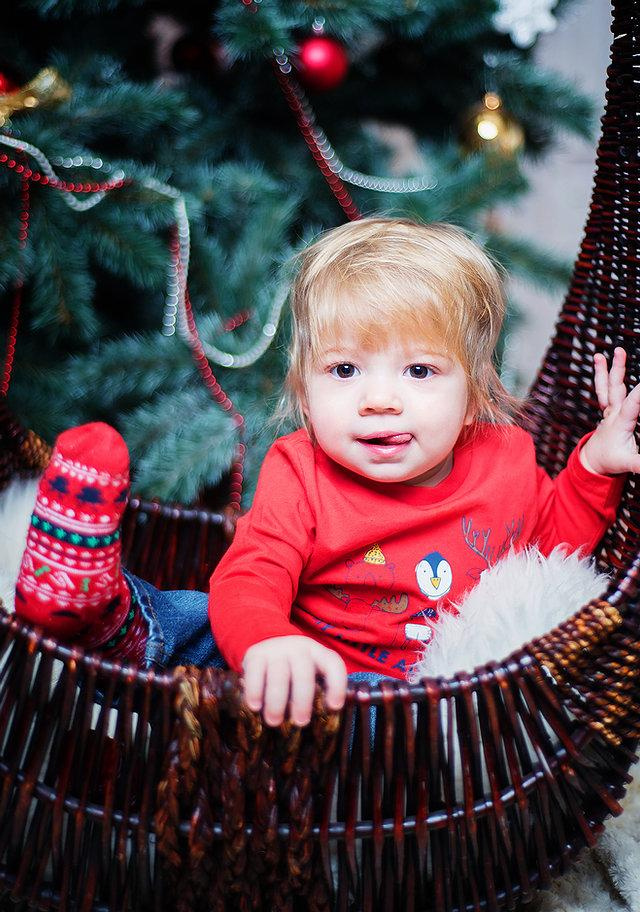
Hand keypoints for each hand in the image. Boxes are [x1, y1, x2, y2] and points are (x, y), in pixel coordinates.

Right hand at [242, 635, 346, 726]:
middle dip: (302, 700)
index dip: (337, 685)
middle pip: (303, 673)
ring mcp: (276, 650)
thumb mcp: (311, 671)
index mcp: (318, 653)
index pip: (333, 665)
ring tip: (274, 721)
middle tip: (300, 722)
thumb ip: (320, 690)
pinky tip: (255, 707)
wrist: (268, 643)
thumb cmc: (294, 668)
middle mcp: (299, 649)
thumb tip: (328, 717)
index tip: (334, 707)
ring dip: (276, 701)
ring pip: (278, 674)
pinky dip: (254, 691)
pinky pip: (255, 673)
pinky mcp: (255, 655)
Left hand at [580, 347, 639, 475]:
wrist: (592, 461)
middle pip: (616, 388)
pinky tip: (602, 362)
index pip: (634, 403)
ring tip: (607, 353)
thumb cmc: (610, 461)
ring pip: (608, 386)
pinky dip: (603, 377)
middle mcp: (613, 413)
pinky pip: (604, 390)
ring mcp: (609, 411)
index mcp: (621, 422)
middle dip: (619, 369)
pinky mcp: (607, 411)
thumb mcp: (628, 464)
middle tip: (620, 350)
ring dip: (607, 368)